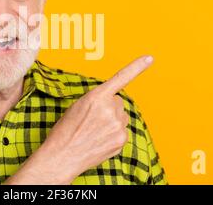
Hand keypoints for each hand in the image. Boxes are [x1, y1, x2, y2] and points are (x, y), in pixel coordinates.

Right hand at [4, 55, 153, 184]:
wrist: (63, 155)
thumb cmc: (66, 130)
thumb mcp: (78, 106)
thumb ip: (98, 100)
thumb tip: (112, 105)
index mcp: (97, 96)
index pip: (120, 78)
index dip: (137, 67)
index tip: (149, 58)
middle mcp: (110, 109)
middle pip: (118, 102)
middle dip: (109, 107)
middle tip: (92, 119)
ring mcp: (118, 125)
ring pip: (121, 117)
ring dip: (112, 121)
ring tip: (94, 131)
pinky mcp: (121, 140)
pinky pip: (121, 131)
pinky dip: (113, 134)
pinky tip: (99, 140)